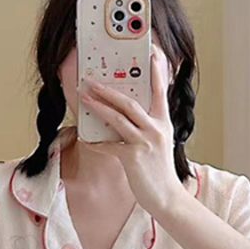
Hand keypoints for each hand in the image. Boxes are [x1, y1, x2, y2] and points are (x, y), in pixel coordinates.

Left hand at [77, 43, 187, 217]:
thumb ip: (147, 127)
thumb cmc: (159, 171)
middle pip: (130, 102)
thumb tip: (123, 115)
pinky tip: (86, 139)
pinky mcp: (133, 157)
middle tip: (90, 79)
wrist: (166, 197)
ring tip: (83, 96)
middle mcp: (156, 129)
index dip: (156, 70)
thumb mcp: (159, 143)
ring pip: (118, 118)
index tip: (152, 52)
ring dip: (98, 105)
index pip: (160, 90)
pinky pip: (109, 145)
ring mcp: (145, 142)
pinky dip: (96, 142)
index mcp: (163, 122)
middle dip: (108, 89)